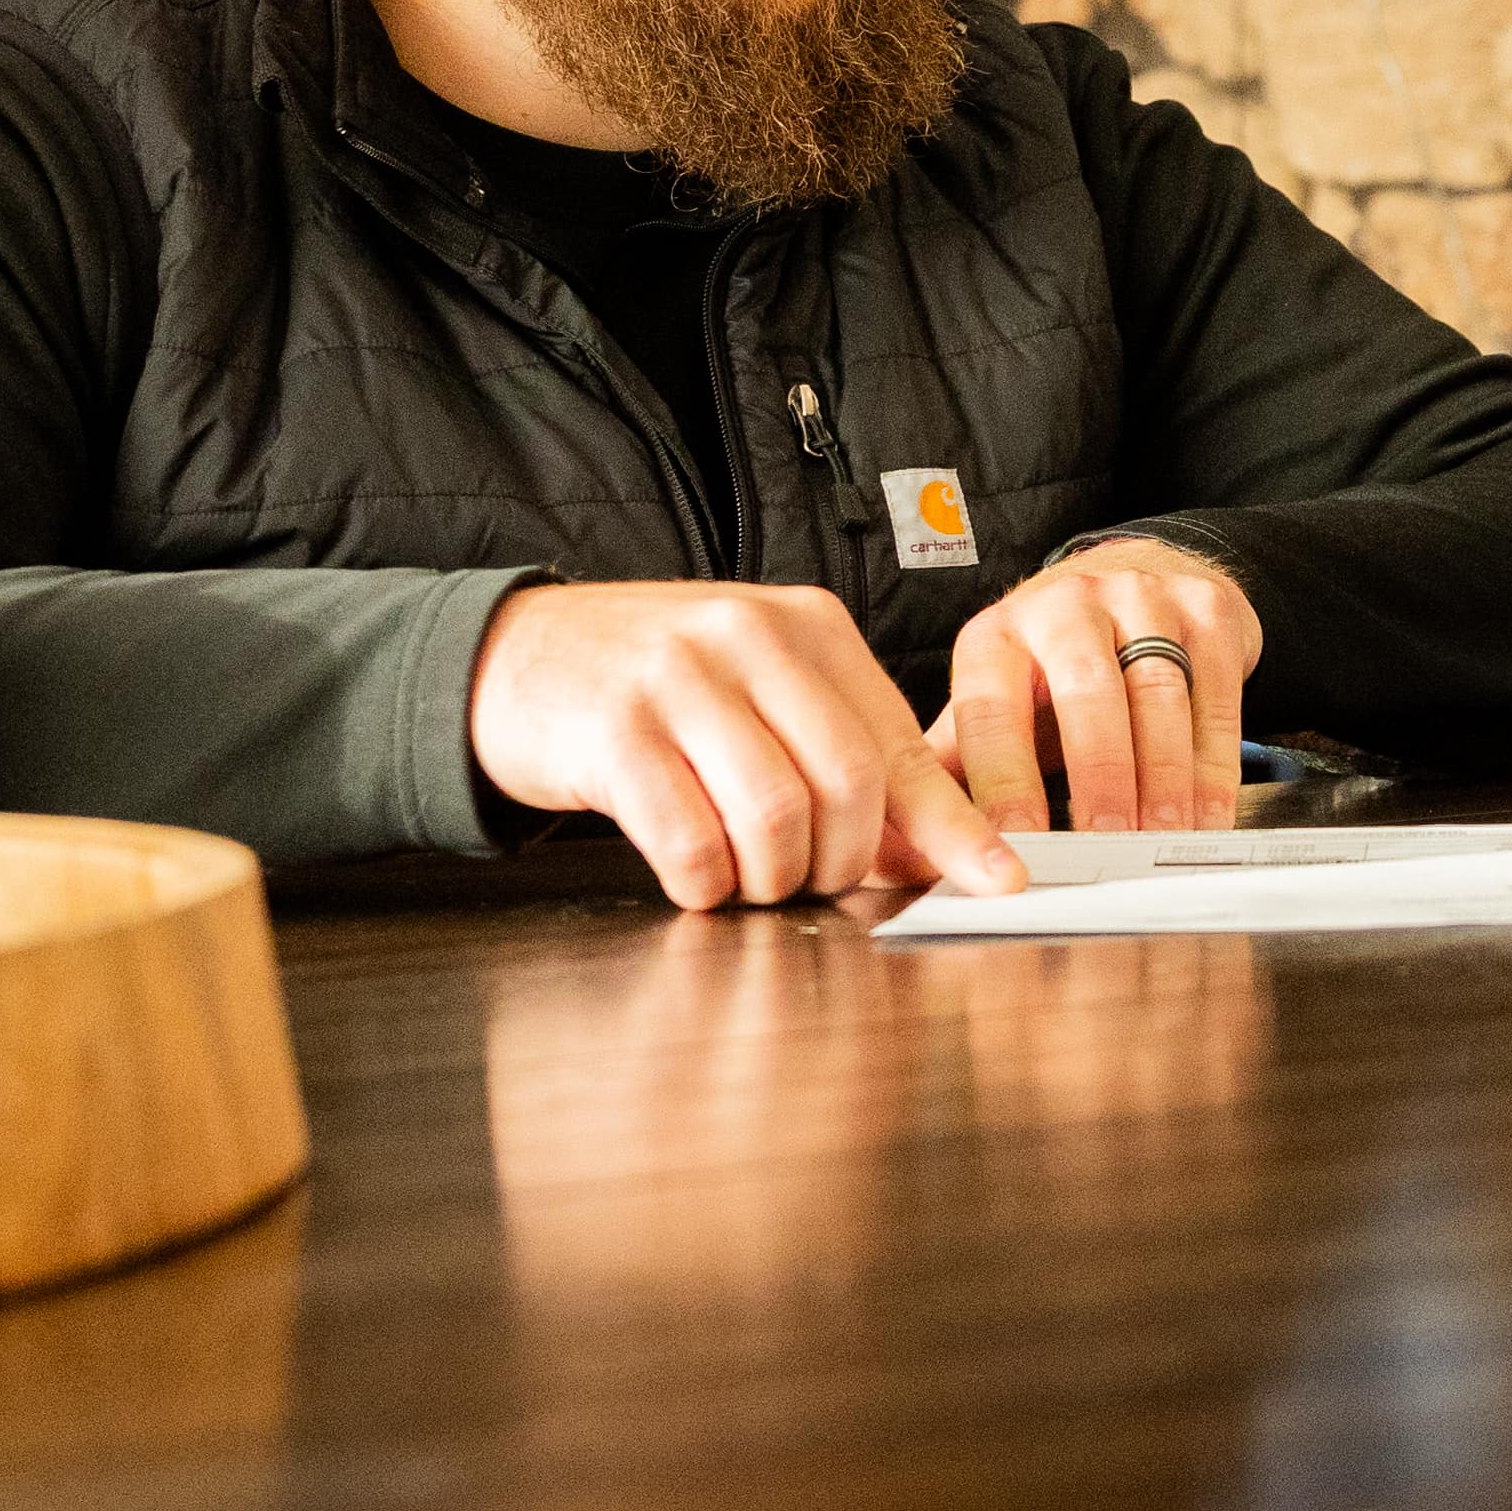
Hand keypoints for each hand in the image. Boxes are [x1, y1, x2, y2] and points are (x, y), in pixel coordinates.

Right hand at [469, 579, 1021, 908]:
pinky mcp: (614, 729)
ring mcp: (678, 677)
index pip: (900, 744)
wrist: (510, 656)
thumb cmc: (654, 690)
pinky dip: (703, 884)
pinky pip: (690, 841)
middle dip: (839, 864)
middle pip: (849, 787)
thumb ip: (844, 756)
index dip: (953, 827)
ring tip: (741, 875)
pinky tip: (689, 875)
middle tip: (805, 879)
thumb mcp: (760, 695)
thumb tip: (938, 852)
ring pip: (776, 818)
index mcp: (808, 626)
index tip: (1001, 880)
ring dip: (768, 879)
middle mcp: (749, 636)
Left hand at [940, 537, 1259, 833]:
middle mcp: (1064, 605)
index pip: (992, 713)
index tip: (1018, 847)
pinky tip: (1206, 817)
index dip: (1004, 784)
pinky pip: (1214, 693)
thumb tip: (912, 850)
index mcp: (996, 636)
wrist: (1140, 574)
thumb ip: (958, 770)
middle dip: (1098, 776)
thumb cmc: (1058, 667)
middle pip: (1085, 693)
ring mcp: (1141, 598)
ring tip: (1162, 840)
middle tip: (1107, 845)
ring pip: (1157, 693)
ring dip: (1163, 778)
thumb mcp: (999, 701)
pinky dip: (1213, 765)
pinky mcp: (1206, 608)